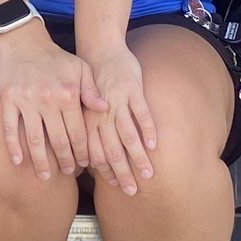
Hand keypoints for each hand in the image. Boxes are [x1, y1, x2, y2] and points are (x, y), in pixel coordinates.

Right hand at [0, 26, 94, 179]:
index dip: (82, 151)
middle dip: (65, 161)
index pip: (78, 132)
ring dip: (40, 161)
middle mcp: (48, 100)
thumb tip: (105, 109)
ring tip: (45, 176)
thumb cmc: (56, 58)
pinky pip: (10, 128)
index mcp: (68, 95)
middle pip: (58, 140)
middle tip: (67, 172)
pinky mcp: (8, 100)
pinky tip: (18, 161)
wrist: (24, 42)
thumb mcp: (80, 69)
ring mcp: (26, 101)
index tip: (83, 164)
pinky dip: (13, 146)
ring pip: (34, 139)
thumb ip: (92, 90)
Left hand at [81, 44, 158, 194]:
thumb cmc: (93, 83)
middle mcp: (101, 114)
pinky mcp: (133, 90)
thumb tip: (91, 161)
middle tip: (132, 191)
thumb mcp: (85, 107)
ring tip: (148, 174)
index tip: (116, 186)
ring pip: (128, 136)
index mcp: (88, 121)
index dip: (106, 172)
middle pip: (112, 151)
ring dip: (138, 157)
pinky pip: (141, 114)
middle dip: (123, 173)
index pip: (95, 153)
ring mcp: (118, 102)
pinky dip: (148, 130)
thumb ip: (90, 132)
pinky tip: (155, 145)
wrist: (100, 49)